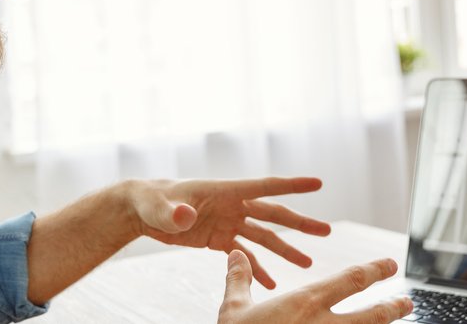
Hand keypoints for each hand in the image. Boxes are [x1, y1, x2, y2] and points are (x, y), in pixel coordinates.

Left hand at [125, 177, 332, 288]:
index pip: (264, 186)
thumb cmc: (148, 201)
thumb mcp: (158, 208)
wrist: (140, 210)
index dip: (291, 185)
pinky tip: (270, 284)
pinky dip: (256, 269)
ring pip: (263, 237)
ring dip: (285, 250)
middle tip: (327, 231)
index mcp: (224, 191)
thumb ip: (173, 213)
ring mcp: (227, 221)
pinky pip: (244, 255)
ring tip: (307, 264)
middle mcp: (231, 205)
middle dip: (299, 223)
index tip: (318, 183)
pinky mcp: (218, 238)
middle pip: (272, 214)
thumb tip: (184, 217)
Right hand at [218, 250, 412, 323]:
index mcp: (305, 303)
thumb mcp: (234, 310)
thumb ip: (239, 280)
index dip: (374, 270)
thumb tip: (236, 255)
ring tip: (398, 322)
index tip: (390, 265)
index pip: (351, 280)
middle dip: (392, 307)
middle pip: (371, 316)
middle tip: (408, 301)